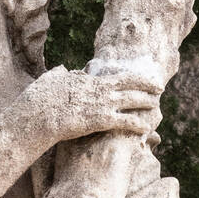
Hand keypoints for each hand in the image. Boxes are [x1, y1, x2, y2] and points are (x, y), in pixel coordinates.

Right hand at [26, 65, 160, 145]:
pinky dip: (139, 124)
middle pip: (131, 83)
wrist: (39, 115)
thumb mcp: (49, 79)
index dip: (130, 77)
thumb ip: (59, 73)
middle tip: (159, 87)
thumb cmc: (40, 98)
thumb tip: (62, 68)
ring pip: (133, 100)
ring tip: (156, 106)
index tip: (138, 79)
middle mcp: (100, 89)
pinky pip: (127, 121)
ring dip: (147, 102)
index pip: (115, 75)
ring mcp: (103, 104)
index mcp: (89, 79)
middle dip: (147, 84)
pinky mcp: (102, 120)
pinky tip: (146, 128)